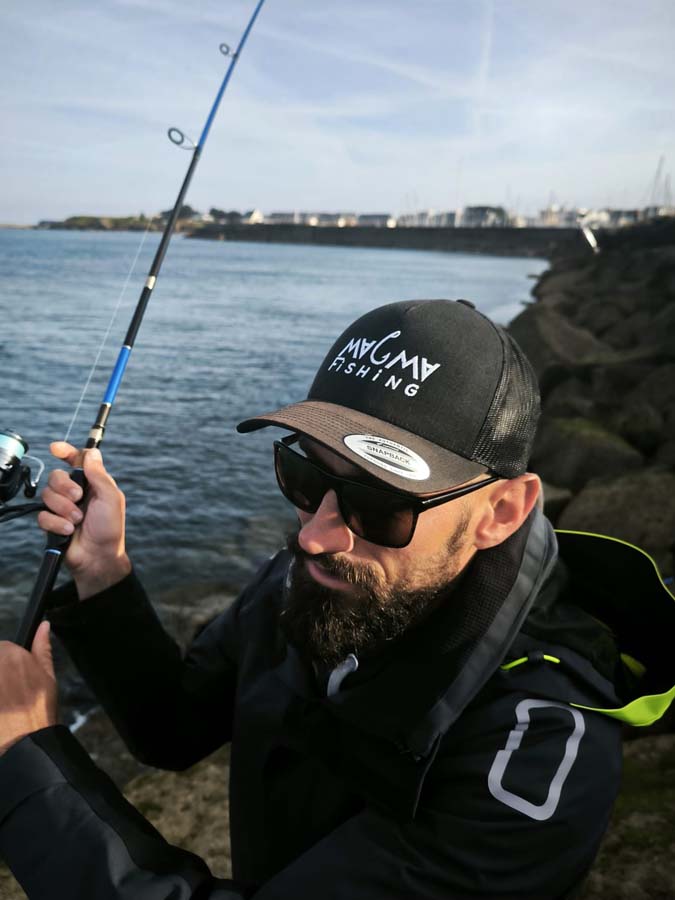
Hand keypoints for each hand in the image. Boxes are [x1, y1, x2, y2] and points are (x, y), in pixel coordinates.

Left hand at [0, 622, 56, 755]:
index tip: (14, 679)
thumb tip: (44, 625)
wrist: (23, 743)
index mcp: (10, 654)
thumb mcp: (48, 677)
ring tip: (5, 703)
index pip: (3, 648)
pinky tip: (2, 710)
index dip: (9, 663)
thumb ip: (43, 648)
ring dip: (0, 688)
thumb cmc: (39, 709)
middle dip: (2, 675)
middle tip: (8, 694)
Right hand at [38, 442, 130, 599]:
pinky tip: (68, 531)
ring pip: (47, 495)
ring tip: (77, 521)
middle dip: (65, 487)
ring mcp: (62, 507)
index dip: (65, 451)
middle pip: (56, 476)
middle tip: (78, 498)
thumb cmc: (110, 529)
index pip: (76, 460)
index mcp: (92, 483)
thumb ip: (100, 475)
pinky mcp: (52, 522)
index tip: (55, 449)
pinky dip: (55, 523)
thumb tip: (92, 452)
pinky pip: (42, 515)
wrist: (98, 557)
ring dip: (63, 508)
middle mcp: (76, 492)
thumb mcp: (111, 499)